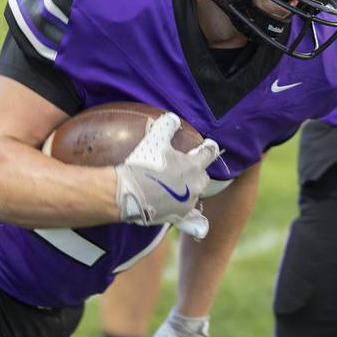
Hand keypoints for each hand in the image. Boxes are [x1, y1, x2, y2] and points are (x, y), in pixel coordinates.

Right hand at [115, 112, 217, 235]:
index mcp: (194, 167)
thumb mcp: (155, 140)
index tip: (209, 146)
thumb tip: (173, 118)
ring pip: (195, 194)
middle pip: (203, 176)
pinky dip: (187, 213)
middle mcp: (196, 186)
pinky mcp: (178, 217)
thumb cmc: (144, 165)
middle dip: (197, 171)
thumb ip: (167, 127)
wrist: (128, 194)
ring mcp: (188, 204)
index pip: (209, 154)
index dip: (208, 148)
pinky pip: (189, 216)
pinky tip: (184, 213)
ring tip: (176, 186)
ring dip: (189, 189)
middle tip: (185, 168)